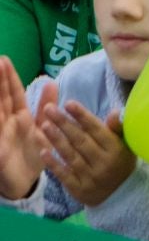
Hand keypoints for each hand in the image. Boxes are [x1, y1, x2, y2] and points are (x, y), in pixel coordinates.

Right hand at [0, 59, 45, 199]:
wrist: (26, 180)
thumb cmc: (33, 152)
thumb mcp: (42, 127)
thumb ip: (46, 106)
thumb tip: (51, 82)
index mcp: (19, 116)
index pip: (13, 94)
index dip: (9, 78)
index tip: (5, 60)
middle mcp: (6, 123)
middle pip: (0, 99)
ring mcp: (0, 135)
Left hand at [36, 100, 135, 207]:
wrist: (121, 195)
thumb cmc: (121, 163)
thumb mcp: (127, 145)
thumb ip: (118, 129)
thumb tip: (115, 111)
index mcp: (116, 149)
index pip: (96, 129)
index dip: (82, 116)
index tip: (69, 103)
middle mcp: (103, 162)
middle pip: (80, 140)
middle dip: (64, 123)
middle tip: (49, 109)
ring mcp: (90, 177)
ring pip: (71, 155)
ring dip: (56, 140)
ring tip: (44, 125)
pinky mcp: (79, 189)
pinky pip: (64, 174)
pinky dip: (53, 163)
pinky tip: (43, 152)